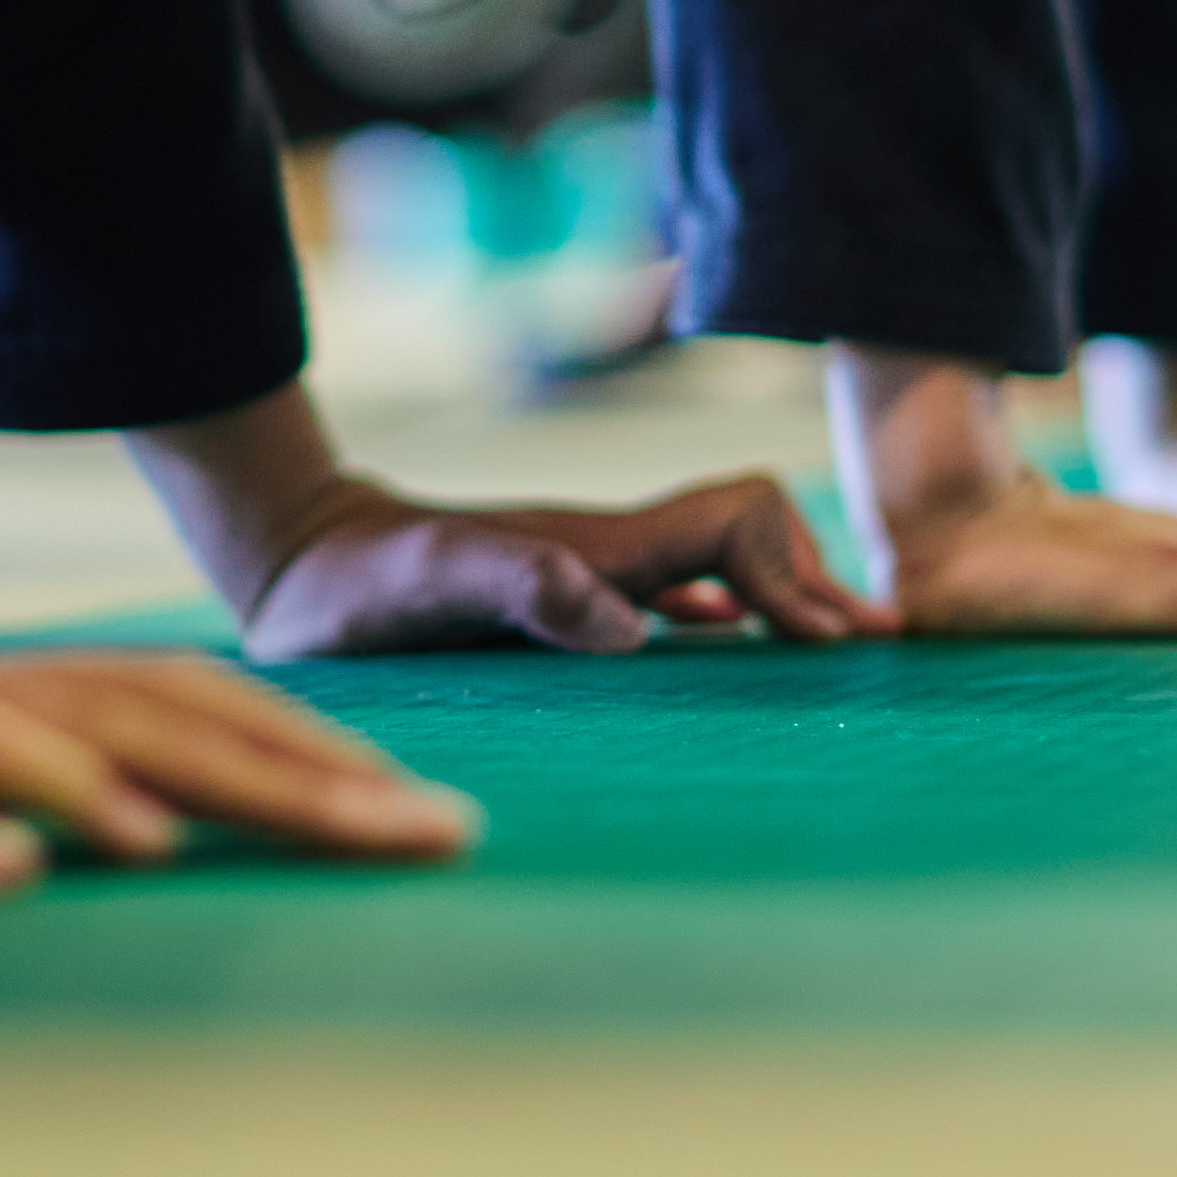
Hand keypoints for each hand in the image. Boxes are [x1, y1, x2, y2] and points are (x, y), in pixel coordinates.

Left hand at [132, 382, 886, 659]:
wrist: (294, 564)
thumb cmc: (349, 584)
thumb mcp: (424, 583)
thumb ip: (519, 585)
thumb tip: (629, 627)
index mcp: (598, 549)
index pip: (738, 522)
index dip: (796, 572)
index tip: (827, 642)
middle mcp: (609, 559)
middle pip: (751, 538)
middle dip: (819, 581)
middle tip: (881, 645)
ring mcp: (589, 581)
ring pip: (721, 571)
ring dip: (784, 601)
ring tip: (843, 651)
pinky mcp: (560, 610)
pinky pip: (672, 604)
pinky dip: (729, 620)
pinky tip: (739, 653)